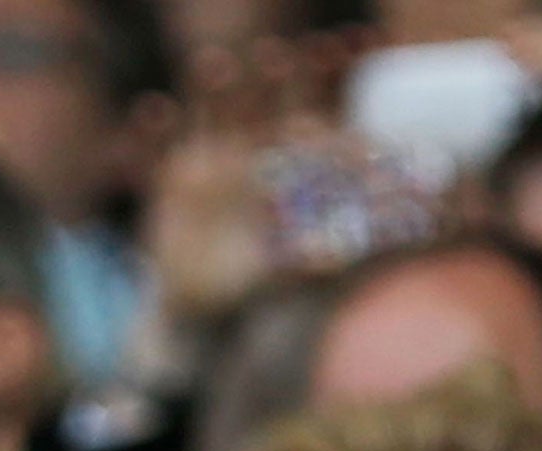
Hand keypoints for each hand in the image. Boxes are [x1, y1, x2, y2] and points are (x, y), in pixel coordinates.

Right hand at [138, 32, 373, 325]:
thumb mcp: (303, 269)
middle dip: (274, 79)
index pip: (315, 115)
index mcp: (292, 169)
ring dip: (214, 90)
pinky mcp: (169, 181)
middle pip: (266, 102)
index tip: (345, 49)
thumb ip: (341, 250)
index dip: (329, 84)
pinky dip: (153, 131)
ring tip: (216, 66)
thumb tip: (388, 245)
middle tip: (281, 55)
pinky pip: (156, 150)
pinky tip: (154, 110)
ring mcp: (209, 161)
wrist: (209, 310)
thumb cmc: (263, 286)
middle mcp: (253, 155)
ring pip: (212, 113)